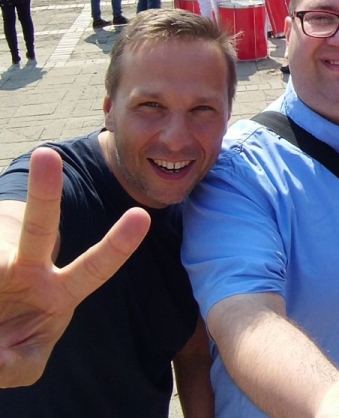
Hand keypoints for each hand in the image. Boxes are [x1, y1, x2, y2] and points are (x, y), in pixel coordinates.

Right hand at [0, 148, 150, 386]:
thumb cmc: (10, 346)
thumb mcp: (23, 363)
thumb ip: (17, 365)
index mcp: (58, 292)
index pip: (94, 267)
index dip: (117, 245)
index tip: (143, 216)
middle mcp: (28, 269)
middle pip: (39, 226)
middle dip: (44, 191)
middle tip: (47, 155)